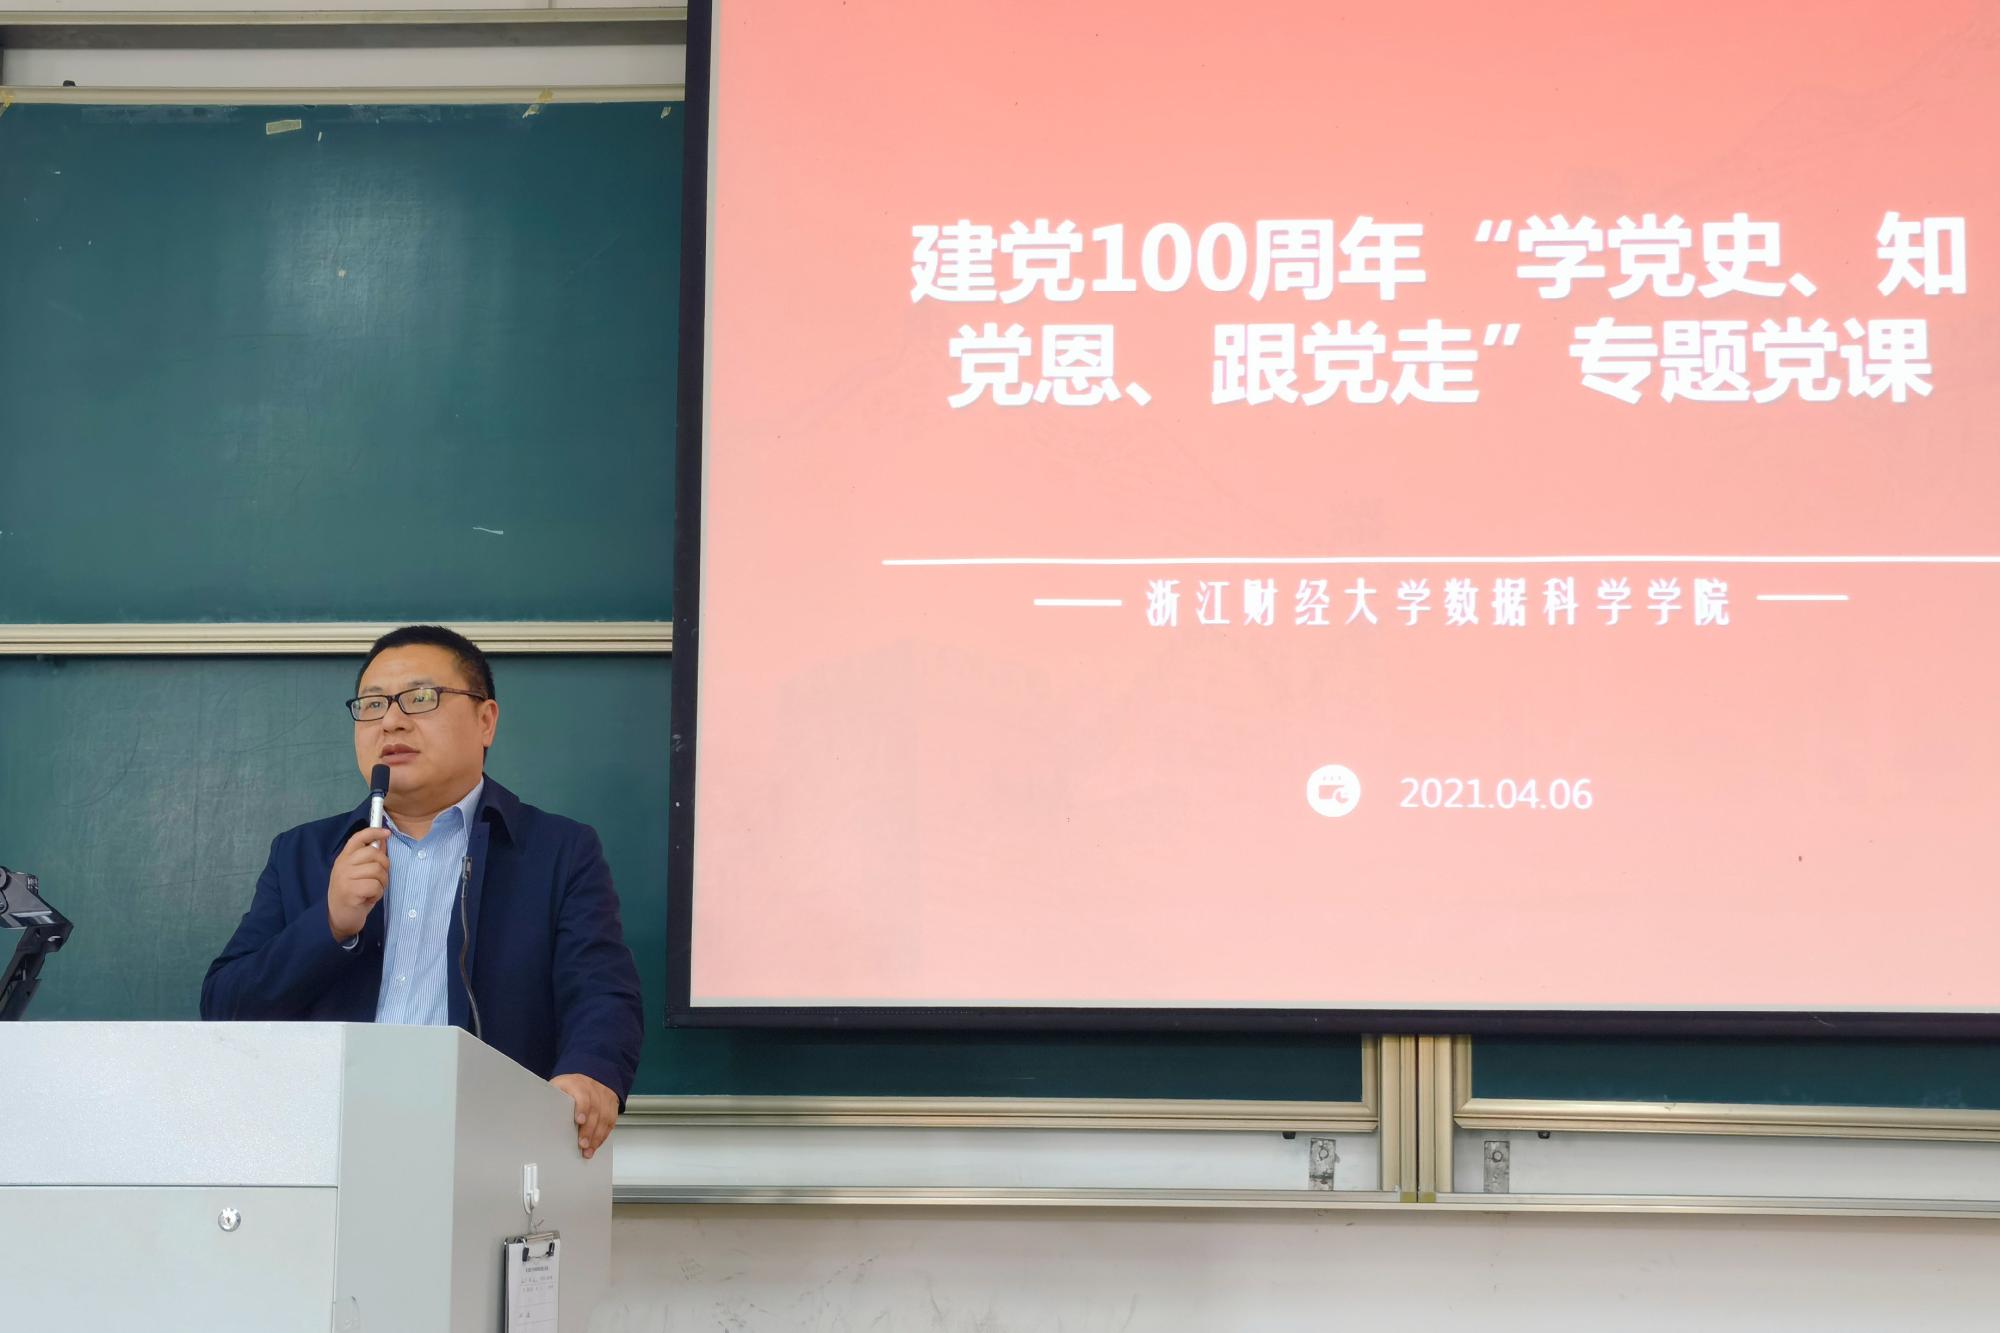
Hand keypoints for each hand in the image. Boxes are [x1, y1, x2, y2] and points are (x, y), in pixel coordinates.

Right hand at [327, 827, 388, 941]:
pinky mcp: (350, 890)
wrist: (338, 918)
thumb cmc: (352, 895)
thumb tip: (383, 840)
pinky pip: (375, 885)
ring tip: (372, 890)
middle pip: (374, 853)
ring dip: (381, 882)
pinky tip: (369, 898)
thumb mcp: (360, 873)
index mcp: (344, 858)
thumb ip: (370, 858)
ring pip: (377, 870)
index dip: (373, 832)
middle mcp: (342, 865)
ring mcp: (345, 877)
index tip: (386, 833)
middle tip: (378, 879)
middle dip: (384, 866)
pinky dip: (378, 893)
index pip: (358, 838)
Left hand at [551, 1073, 618, 1158]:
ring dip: (597, 1136)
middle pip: (595, 1110)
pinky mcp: (612, 1104)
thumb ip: (552, 1101)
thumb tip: (542, 1117)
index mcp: (576, 1084)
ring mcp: (604, 1096)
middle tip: (582, 1144)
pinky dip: (604, 1134)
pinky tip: (596, 1144)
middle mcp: (593, 1089)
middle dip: (589, 1130)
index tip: (579, 1121)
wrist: (586, 1078)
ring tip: (588, 1150)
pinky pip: (611, 1121)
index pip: (583, 1095)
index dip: (582, 1108)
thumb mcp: (557, 1088)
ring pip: (605, 1117)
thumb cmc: (568, 1088)